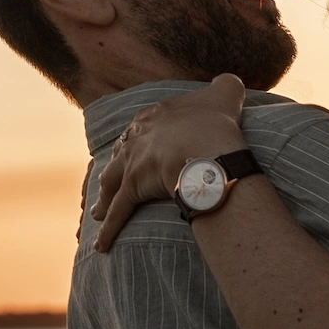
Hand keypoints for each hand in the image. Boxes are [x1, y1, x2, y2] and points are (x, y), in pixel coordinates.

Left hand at [92, 74, 248, 250]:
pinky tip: (101, 246)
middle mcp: (138, 137)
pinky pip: (118, 213)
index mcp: (156, 115)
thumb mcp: (226, 93)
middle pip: (121, 154)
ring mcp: (132, 162)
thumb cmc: (217, 122)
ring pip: (110, 183)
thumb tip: (231, 82)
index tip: (136, 149)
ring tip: (97, 213)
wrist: (207, 147)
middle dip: (115, 169)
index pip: (141, 127)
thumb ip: (226, 86)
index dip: (139, 140)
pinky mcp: (133, 188)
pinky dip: (109, 231)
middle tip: (111, 182)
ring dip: (103, 200)